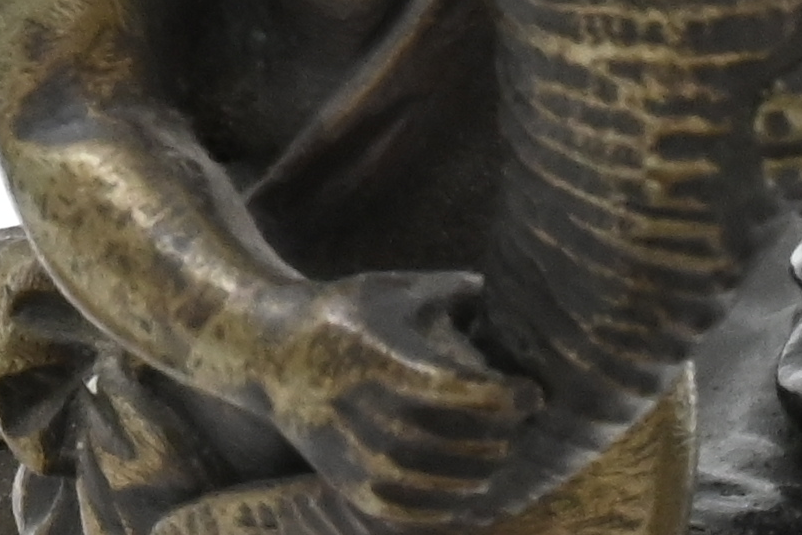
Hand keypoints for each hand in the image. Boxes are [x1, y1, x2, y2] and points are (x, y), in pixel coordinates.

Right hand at [255, 268, 528, 530]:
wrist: (271, 354)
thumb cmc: (347, 315)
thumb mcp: (394, 290)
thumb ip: (458, 292)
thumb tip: (519, 292)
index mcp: (386, 359)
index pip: (470, 393)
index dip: (512, 396)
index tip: (530, 391)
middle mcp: (370, 412)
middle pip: (468, 441)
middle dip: (504, 433)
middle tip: (516, 422)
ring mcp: (357, 455)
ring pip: (448, 482)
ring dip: (484, 470)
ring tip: (494, 451)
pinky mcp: (351, 486)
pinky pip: (416, 514)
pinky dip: (449, 508)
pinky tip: (466, 491)